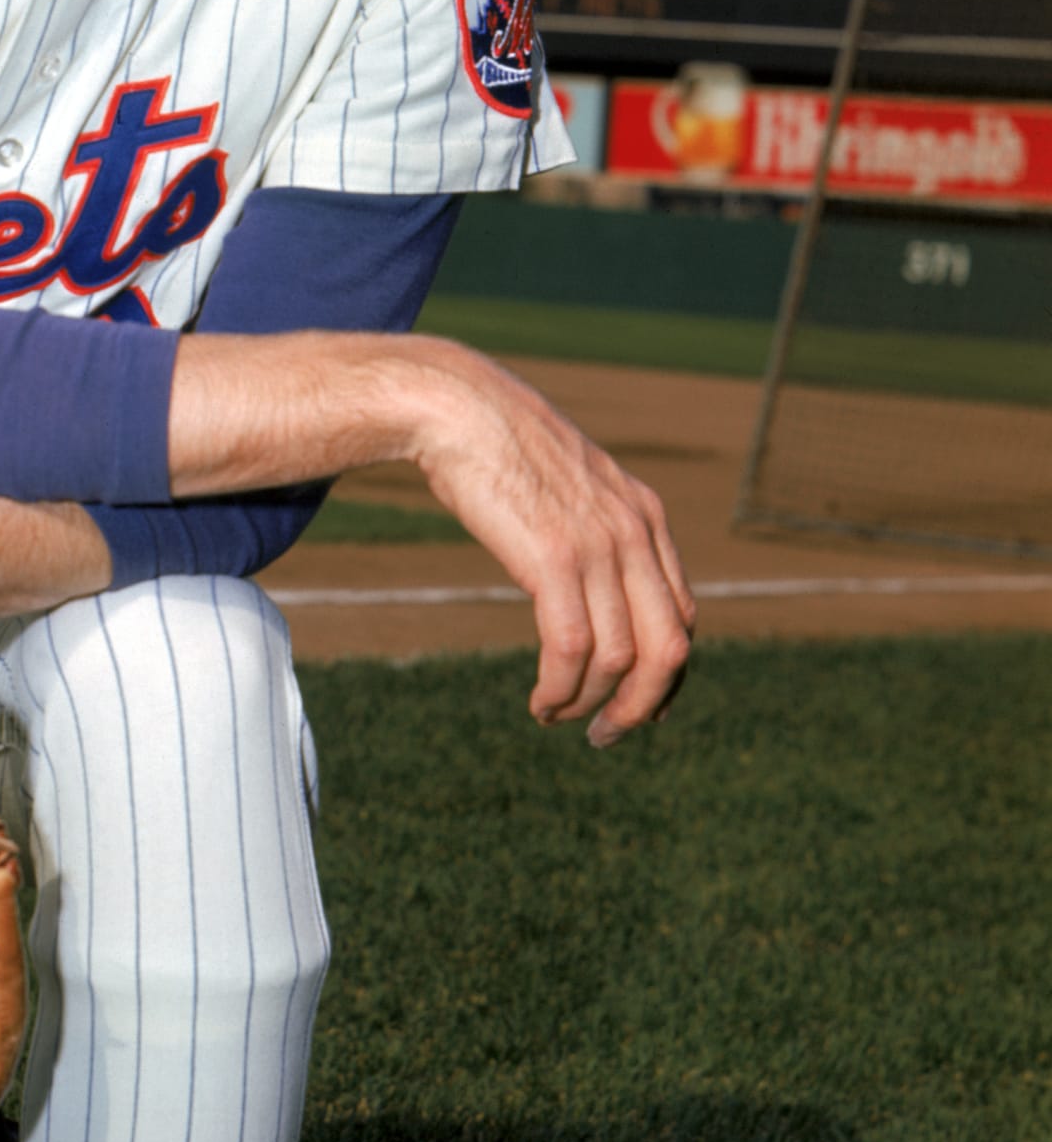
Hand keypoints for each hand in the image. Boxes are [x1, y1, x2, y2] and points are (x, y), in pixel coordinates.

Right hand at [412, 345, 694, 746]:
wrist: (458, 406)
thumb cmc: (500, 446)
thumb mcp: (569, 486)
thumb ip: (593, 528)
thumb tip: (588, 581)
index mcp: (645, 515)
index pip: (682, 617)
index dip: (665, 674)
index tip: (634, 705)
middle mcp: (635, 532)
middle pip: (669, 648)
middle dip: (643, 706)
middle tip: (607, 735)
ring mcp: (598, 544)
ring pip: (621, 658)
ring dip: (590, 703)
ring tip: (556, 714)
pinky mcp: (553, 557)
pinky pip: (572, 647)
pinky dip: (561, 689)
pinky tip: (540, 702)